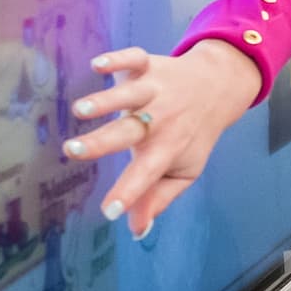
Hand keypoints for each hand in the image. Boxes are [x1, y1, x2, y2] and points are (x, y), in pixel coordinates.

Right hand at [68, 41, 262, 236]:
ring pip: (130, 95)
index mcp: (166, 149)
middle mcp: (160, 119)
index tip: (109, 211)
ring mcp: (155, 90)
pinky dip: (118, 59)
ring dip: (106, 101)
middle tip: (72, 151)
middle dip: (102, 142)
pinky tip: (98, 65)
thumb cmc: (193, 134)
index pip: (146, 175)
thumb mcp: (184, 171)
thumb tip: (136, 231)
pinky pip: (135, 59)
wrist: (218, 86)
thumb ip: (159, 198)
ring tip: (80, 110)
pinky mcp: (150, 65)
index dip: (130, 194)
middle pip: (129, 132)